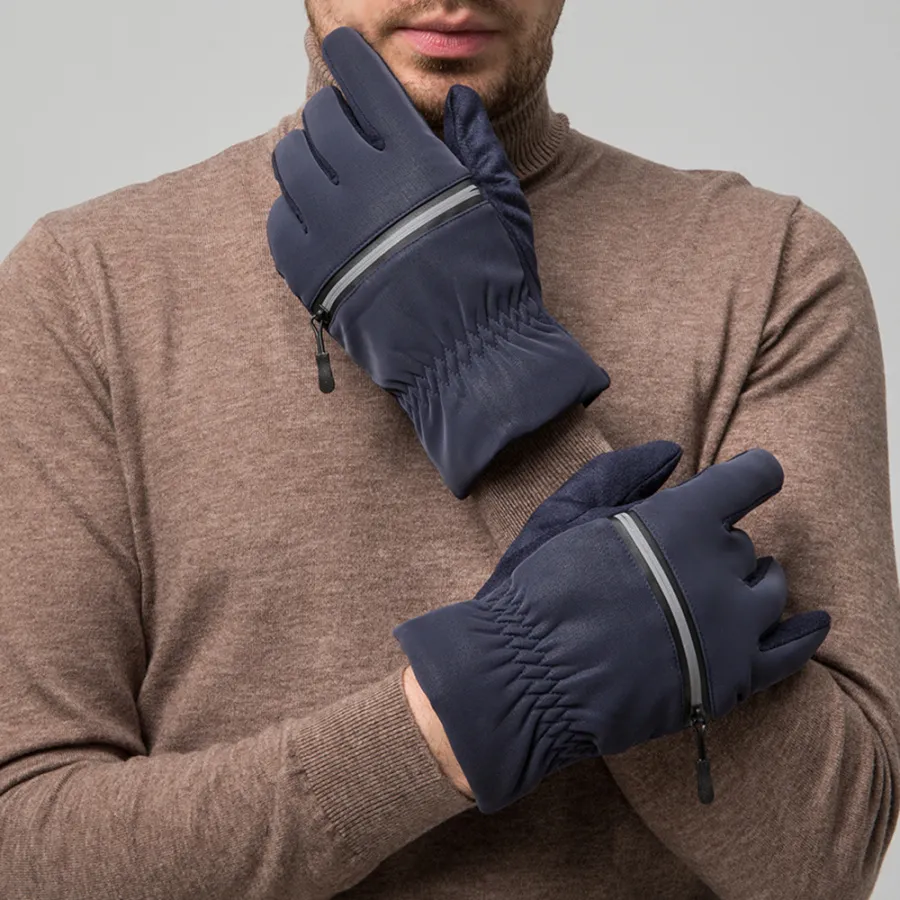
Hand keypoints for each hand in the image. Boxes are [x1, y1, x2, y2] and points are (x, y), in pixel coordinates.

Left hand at [267, 27, 608, 498]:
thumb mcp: (500, 204)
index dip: (350, 57)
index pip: (364, 83)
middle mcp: (364, 184)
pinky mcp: (307, 272)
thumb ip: (474, 144)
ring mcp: (329, 229)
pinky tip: (320, 219)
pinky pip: (278, 218)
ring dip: (307, 155)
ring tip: (330, 173)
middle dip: (333, 116)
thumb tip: (456, 98)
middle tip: (348, 133)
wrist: (469, 360)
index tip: (344, 48)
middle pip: (320, 118)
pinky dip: (295, 209)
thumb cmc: (493, 282)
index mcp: (414, 160)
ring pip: (289, 161)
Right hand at [393, 442, 830, 812]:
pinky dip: (805, 634)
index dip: (751, 473)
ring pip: (771, 590)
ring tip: (713, 596)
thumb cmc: (539, 587)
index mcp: (684, 518)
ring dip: (749, 583)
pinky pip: (790, 653)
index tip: (747, 476)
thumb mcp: (568, 511)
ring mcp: (734, 627)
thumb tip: (674, 451)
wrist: (526, 677)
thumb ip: (623, 471)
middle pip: (745, 542)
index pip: (753, 477)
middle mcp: (721, 567)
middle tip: (670, 564)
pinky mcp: (734, 680)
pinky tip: (813, 622)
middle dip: (716, 544)